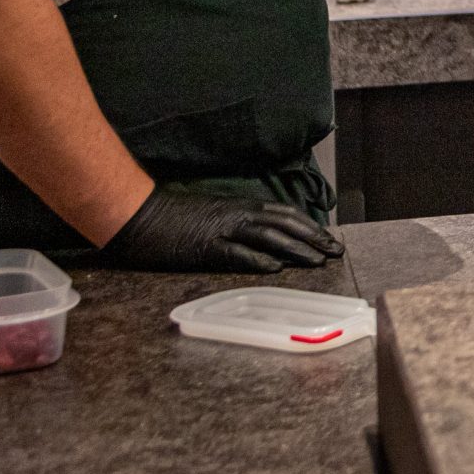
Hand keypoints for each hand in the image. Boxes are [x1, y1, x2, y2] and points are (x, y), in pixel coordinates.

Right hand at [102, 184, 343, 272]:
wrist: (137, 214)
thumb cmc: (173, 215)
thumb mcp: (212, 212)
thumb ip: (238, 221)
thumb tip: (263, 237)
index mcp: (239, 206)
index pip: (284, 213)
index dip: (309, 225)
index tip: (328, 237)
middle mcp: (236, 215)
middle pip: (283, 224)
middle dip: (313, 237)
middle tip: (335, 252)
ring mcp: (221, 230)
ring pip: (267, 237)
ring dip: (295, 249)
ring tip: (317, 261)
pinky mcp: (204, 247)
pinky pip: (235, 253)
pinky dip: (257, 260)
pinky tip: (276, 268)